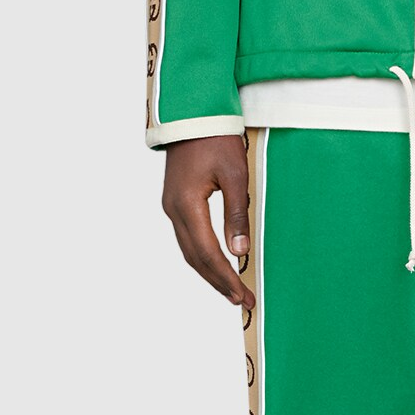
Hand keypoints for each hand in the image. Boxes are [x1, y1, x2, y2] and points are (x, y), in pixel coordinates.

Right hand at [162, 134, 252, 307]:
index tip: (244, 295)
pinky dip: (202, 256)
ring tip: (231, 290)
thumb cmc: (216, 140)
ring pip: (188, 251)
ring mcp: (171, 207)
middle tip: (242, 301)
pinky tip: (216, 263)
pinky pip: (187, 238)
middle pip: (194, 258)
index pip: (207, 253)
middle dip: (218, 282)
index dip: (226, 277)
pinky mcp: (175, 202)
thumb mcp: (235, 175)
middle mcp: (173, 210)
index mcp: (187, 205)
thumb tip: (240, 251)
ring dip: (209, 272)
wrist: (193, 114)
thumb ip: (237, 213)